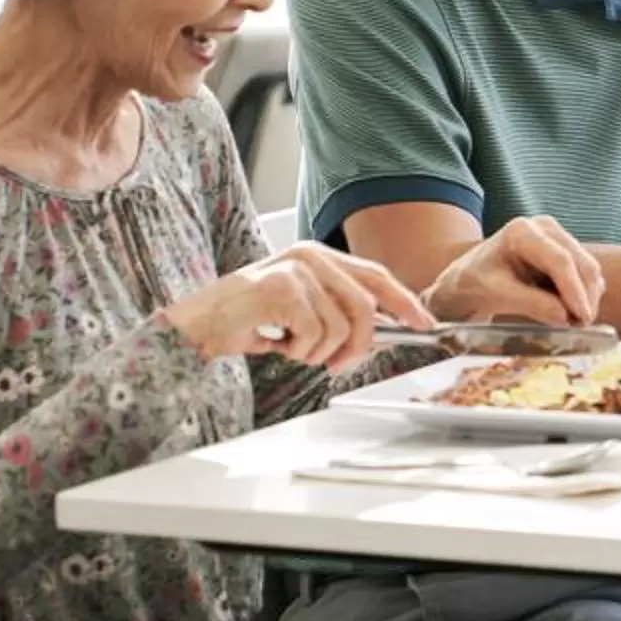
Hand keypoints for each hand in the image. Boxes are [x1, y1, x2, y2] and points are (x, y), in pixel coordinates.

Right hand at [165, 246, 433, 373]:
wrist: (196, 326)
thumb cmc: (247, 320)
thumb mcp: (302, 314)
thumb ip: (339, 313)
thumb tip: (379, 334)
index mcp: (319, 256)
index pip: (376, 275)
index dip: (403, 301)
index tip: (424, 323)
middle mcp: (311, 256)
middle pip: (365, 306)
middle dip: (359, 344)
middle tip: (338, 364)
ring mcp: (296, 269)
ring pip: (341, 326)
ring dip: (318, 351)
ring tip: (289, 345)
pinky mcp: (282, 288)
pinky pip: (314, 334)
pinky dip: (298, 350)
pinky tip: (273, 340)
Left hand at [428, 215, 606, 327]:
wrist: (465, 280)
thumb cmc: (473, 284)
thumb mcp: (495, 295)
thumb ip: (531, 304)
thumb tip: (566, 318)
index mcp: (522, 232)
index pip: (560, 260)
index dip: (575, 290)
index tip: (582, 317)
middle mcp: (545, 228)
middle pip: (581, 263)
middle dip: (585, 297)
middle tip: (581, 328)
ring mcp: (558, 238)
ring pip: (589, 270)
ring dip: (587, 299)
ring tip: (574, 324)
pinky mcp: (565, 252)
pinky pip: (585, 276)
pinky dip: (583, 296)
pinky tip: (570, 313)